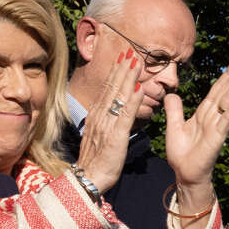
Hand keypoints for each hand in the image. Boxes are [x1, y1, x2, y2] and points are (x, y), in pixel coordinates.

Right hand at [74, 48, 145, 192]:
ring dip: (127, 78)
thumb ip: (108, 120)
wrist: (89, 178)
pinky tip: (138, 89)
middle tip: (131, 50)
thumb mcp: (101, 135)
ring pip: (118, 97)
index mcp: (98, 116)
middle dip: (122, 68)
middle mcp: (100, 117)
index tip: (125, 58)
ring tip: (136, 61)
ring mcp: (107, 125)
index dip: (116, 73)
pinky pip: (125, 116)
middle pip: (112, 88)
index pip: (108, 89)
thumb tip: (115, 108)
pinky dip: (131, 101)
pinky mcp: (115, 136)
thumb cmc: (98, 159)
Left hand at [163, 56, 228, 218]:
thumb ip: (174, 110)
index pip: (217, 90)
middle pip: (227, 91)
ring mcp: (218, 125)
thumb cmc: (182, 153)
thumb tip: (172, 94)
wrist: (185, 174)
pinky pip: (227, 120)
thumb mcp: (173, 126)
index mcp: (204, 113)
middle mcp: (214, 116)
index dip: (226, 75)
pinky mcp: (218, 136)